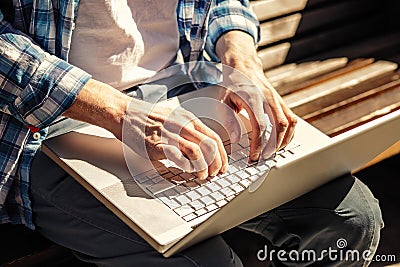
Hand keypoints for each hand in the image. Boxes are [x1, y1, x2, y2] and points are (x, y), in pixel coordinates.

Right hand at [64, 79, 226, 178]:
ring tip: (201, 176)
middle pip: (210, 147)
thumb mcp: (174, 119)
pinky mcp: (159, 145)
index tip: (222, 166)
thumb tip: (200, 150)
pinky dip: (187, 167)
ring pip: (198, 152)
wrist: (126, 114)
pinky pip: (179, 157)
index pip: (214, 138)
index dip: (222, 155)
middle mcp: (183, 126)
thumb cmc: (148, 118)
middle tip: (214, 174)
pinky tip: (187, 171)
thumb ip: (188, 133)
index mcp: (189, 120)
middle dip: (216, 164)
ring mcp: (171, 135)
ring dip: (203, 168)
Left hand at [216, 31, 296, 160]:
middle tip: (263, 157)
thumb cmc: (232, 84)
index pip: (260, 126)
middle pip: (279, 126)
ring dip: (284, 140)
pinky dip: (290, 132)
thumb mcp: (223, 100)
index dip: (258, 144)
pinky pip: (292, 119)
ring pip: (289, 123)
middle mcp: (268, 99)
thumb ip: (229, 119)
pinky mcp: (281, 101)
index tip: (254, 155)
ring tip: (273, 152)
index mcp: (253, 99)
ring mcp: (277, 99)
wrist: (243, 65)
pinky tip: (281, 141)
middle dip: (273, 146)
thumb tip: (236, 139)